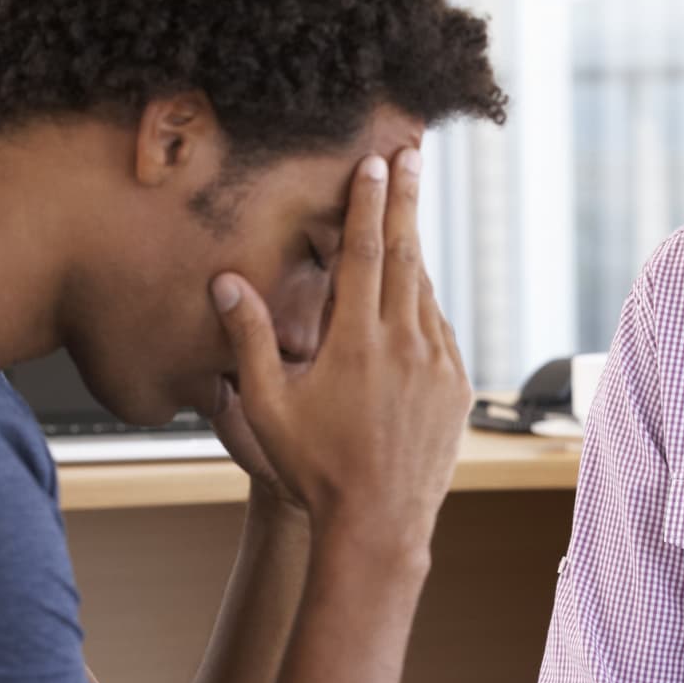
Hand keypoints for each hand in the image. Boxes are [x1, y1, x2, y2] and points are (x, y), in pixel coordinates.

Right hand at [209, 149, 469, 547]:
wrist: (379, 526)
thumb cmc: (314, 469)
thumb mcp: (268, 405)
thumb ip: (249, 339)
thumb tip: (226, 282)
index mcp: (356, 341)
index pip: (364, 253)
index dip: (369, 203)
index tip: (377, 164)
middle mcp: (405, 344)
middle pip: (406, 255)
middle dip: (406, 203)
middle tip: (411, 156)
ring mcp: (438, 365)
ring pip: (425, 292)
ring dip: (414, 252)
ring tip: (405, 221)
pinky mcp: (457, 388)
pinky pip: (440, 331)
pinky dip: (425, 306)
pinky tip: (413, 298)